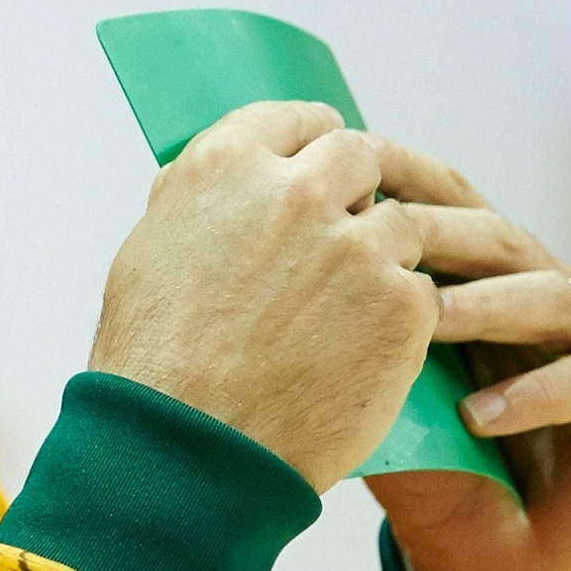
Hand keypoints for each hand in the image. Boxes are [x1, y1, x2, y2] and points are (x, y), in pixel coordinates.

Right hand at [88, 101, 435, 487]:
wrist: (191, 449)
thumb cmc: (154, 361)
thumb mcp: (150, 252)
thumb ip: (204, 201)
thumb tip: (237, 178)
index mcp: (224, 166)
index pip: (296, 120)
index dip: (310, 143)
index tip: (320, 162)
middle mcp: (296, 191)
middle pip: (360, 156)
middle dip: (357, 188)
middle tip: (348, 227)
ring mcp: (358, 247)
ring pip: (399, 225)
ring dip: (381, 256)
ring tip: (348, 308)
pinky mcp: (403, 305)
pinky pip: (421, 291)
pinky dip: (399, 318)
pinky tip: (363, 350)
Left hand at [364, 143, 570, 570]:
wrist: (477, 569)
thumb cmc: (419, 471)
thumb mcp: (366, 394)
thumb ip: (336, 329)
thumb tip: (248, 262)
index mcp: (484, 285)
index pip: (456, 211)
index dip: (410, 194)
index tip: (346, 190)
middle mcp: (546, 306)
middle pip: (509, 240)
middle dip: (445, 238)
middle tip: (385, 240)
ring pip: (561, 296)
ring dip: (489, 305)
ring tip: (426, 320)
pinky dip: (538, 392)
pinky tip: (477, 413)